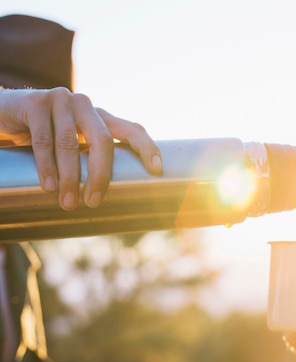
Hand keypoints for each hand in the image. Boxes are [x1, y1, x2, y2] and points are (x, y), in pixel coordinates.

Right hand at [0, 87, 161, 209]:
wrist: (5, 112)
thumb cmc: (46, 134)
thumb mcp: (74, 142)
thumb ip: (92, 157)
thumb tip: (118, 198)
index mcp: (101, 117)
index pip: (131, 130)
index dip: (147, 147)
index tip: (157, 170)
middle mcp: (86, 106)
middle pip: (102, 141)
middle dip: (101, 174)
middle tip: (95, 202)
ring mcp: (61, 100)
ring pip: (70, 144)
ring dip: (71, 177)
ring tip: (68, 203)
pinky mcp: (35, 103)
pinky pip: (43, 140)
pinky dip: (47, 166)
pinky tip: (50, 186)